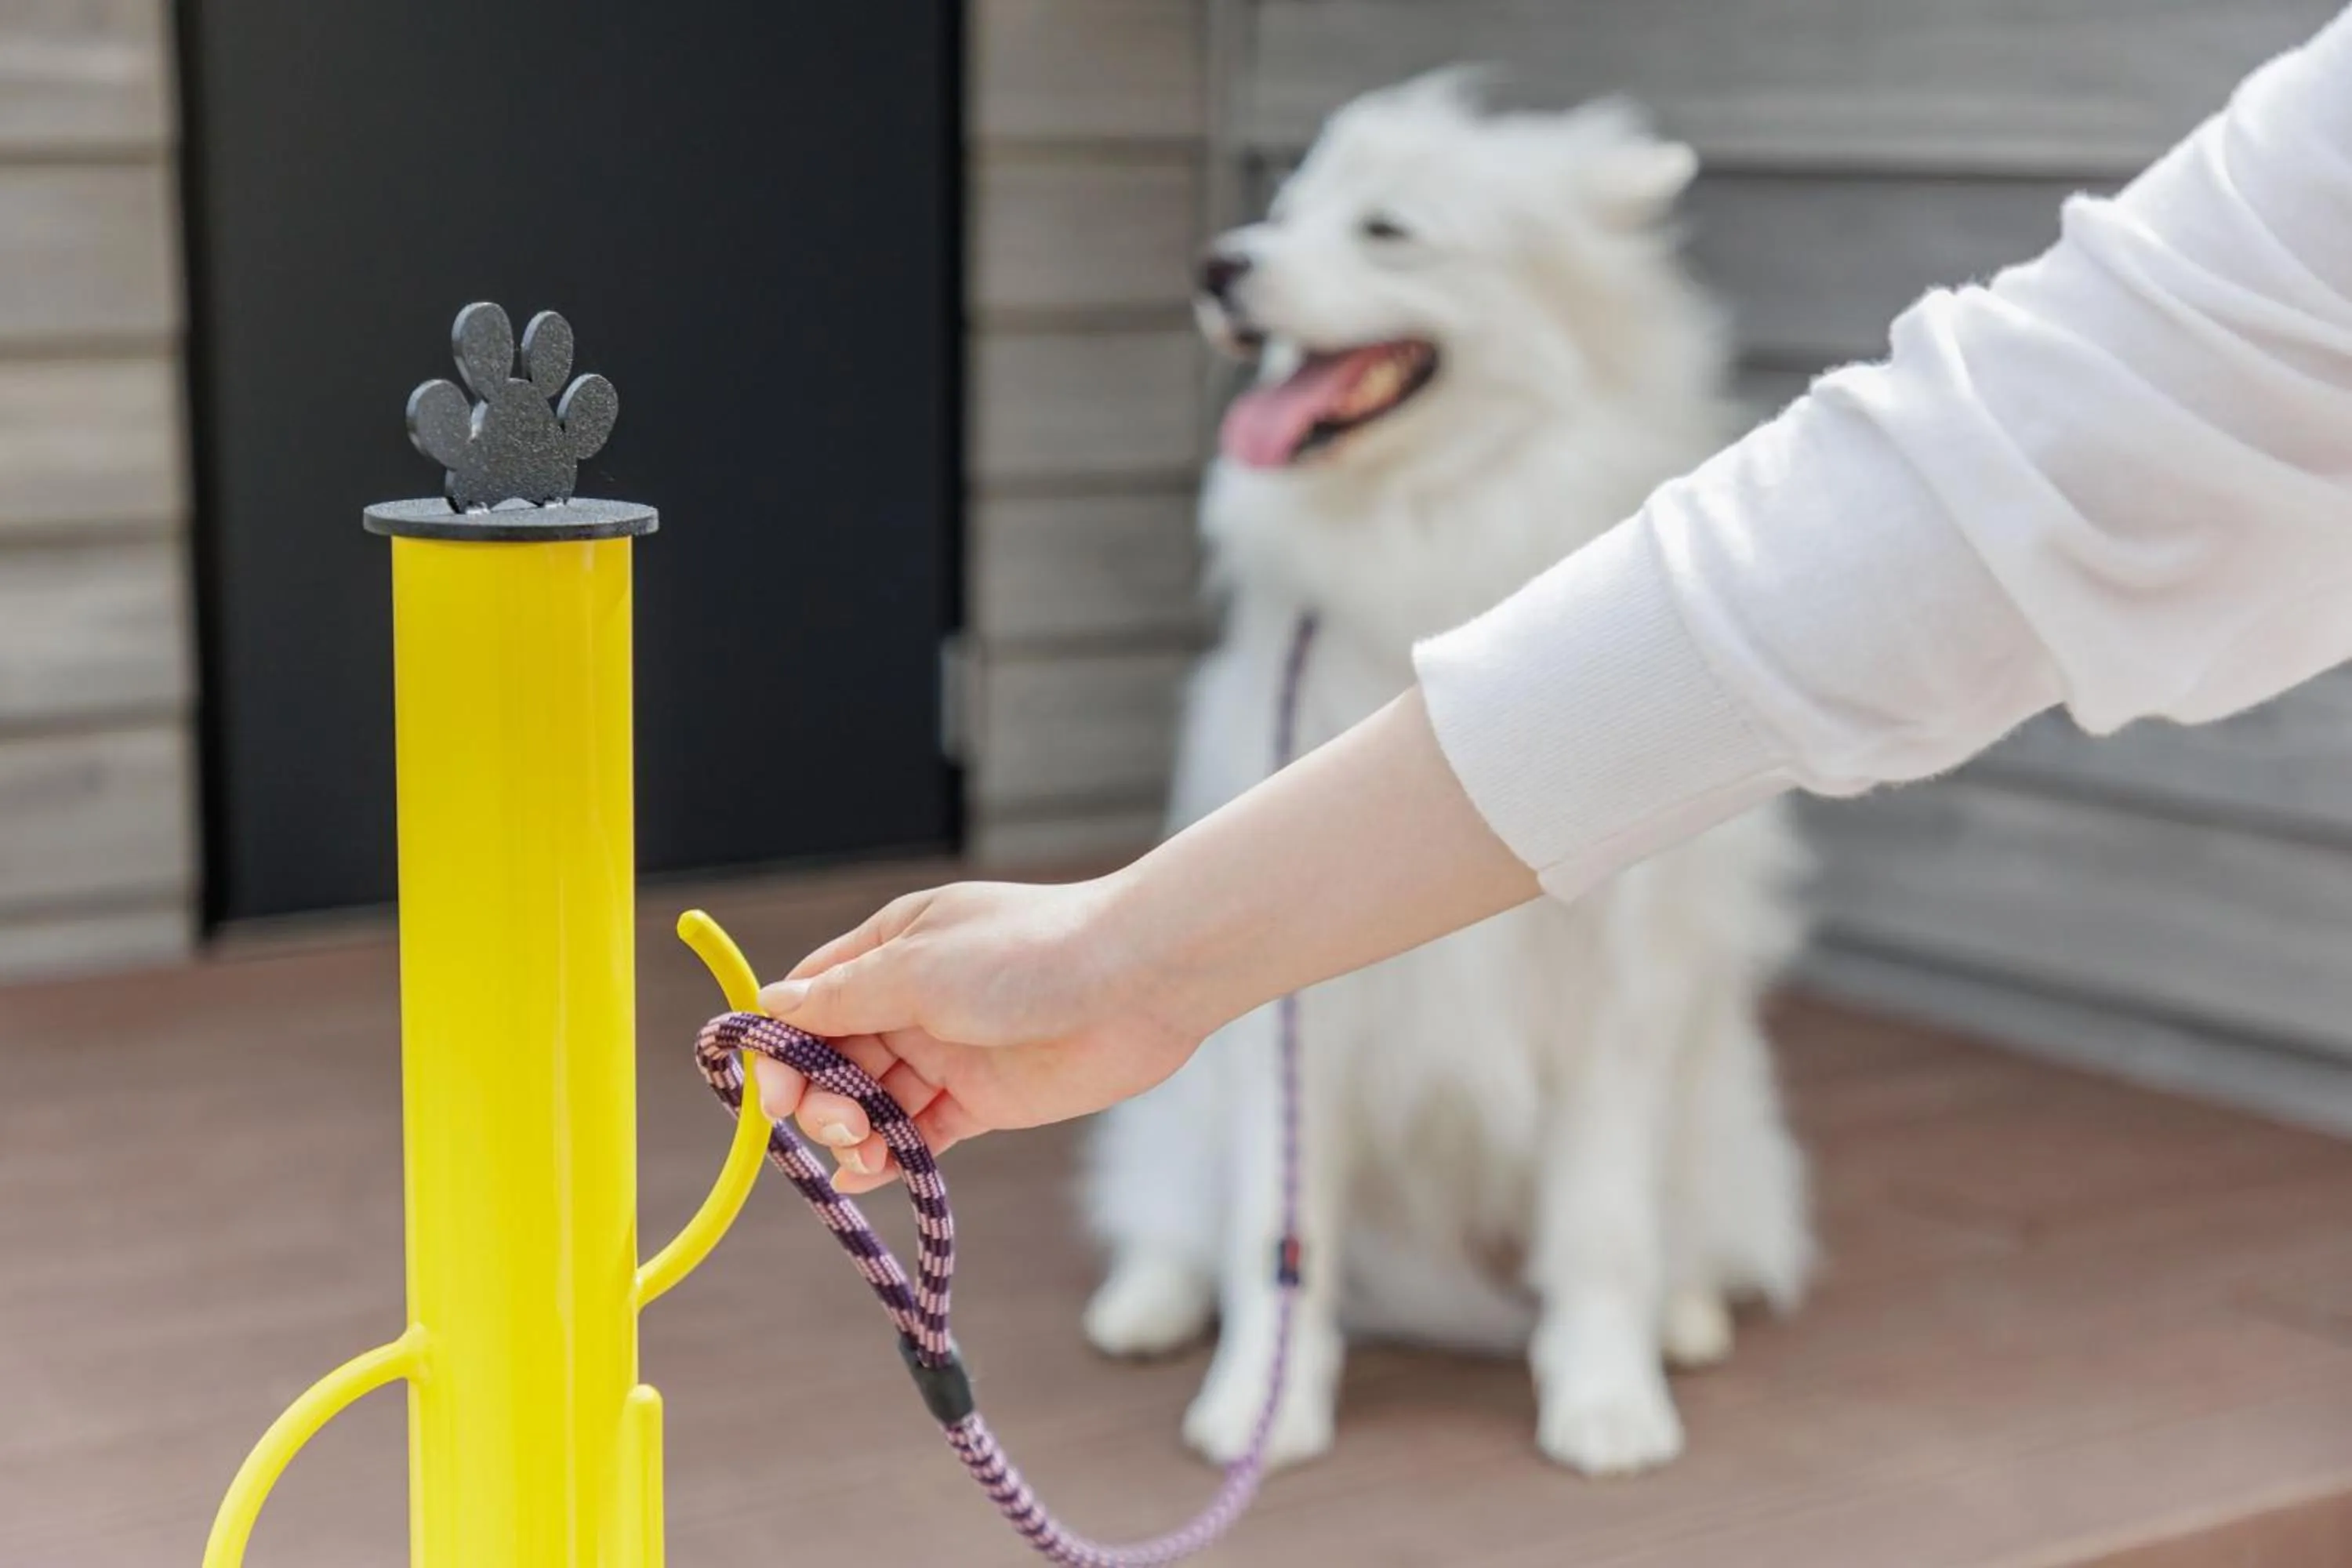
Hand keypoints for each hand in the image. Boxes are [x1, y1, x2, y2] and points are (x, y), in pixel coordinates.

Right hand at [748, 873, 1209, 1192]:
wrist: (1135, 982)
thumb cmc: (1025, 955)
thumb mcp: (917, 969)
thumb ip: (843, 998)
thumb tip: (772, 1005)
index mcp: (890, 949)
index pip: (809, 1002)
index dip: (781, 1052)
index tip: (773, 1099)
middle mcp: (911, 1000)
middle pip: (832, 1059)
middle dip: (819, 1099)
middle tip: (841, 1125)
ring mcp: (947, 1052)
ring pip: (873, 1102)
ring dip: (854, 1132)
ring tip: (863, 1152)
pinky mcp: (984, 1099)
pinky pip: (920, 1132)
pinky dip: (891, 1155)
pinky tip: (868, 1176)